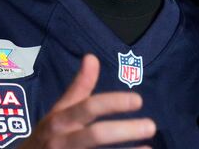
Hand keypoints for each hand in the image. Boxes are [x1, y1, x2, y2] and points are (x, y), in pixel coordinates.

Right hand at [18, 54, 155, 148]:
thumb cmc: (47, 136)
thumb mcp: (58, 111)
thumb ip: (78, 87)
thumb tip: (92, 57)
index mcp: (59, 121)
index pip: (88, 108)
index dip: (113, 103)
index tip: (138, 100)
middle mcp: (62, 141)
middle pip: (95, 135)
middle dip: (124, 130)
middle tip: (151, 126)